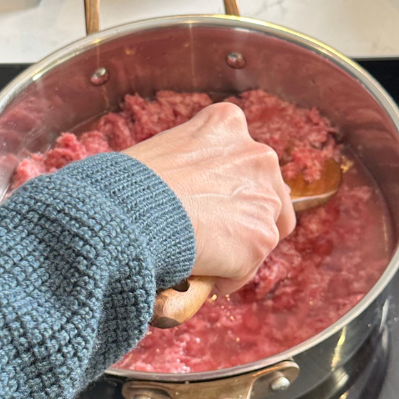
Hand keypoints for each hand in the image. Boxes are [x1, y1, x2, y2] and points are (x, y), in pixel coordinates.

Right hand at [124, 103, 295, 293]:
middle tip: (213, 233)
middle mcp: (257, 154)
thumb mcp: (166, 150)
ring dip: (235, 247)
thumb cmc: (131, 184)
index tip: (214, 202)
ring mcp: (263, 198)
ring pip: (261, 232)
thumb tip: (193, 193)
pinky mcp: (261, 237)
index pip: (246, 158)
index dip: (231, 184)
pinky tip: (199, 271)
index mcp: (229, 123)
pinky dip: (226, 275)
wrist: (131, 211)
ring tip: (202, 257)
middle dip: (245, 215)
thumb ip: (194, 162)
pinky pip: (247, 266)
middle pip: (268, 193)